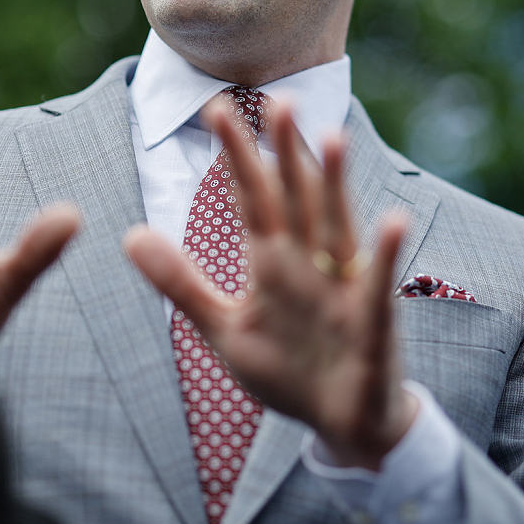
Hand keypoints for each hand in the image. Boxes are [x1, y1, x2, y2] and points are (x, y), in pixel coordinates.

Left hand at [124, 99, 413, 469]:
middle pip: (295, 199)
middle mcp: (309, 263)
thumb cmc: (287, 370)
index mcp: (273, 262)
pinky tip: (393, 221)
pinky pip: (379, 285)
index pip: (252, 199)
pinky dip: (387, 255)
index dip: (237, 157)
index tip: (217, 109)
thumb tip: (130, 235)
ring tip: (332, 137)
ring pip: (337, 226)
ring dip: (336, 185)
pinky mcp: (373, 321)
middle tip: (277, 98)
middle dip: (286, 153)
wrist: (340, 425)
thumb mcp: (223, 328)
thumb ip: (180, 282)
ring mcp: (343, 288)